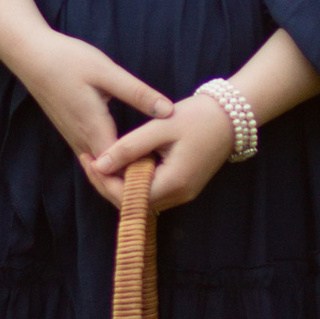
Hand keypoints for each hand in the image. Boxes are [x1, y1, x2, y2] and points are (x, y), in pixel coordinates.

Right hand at [17, 30, 175, 178]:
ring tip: (150, 172)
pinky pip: (92, 159)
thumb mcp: (107, 72)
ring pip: (99, 170)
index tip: (163, 175)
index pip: (117, 170)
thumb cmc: (68, 60)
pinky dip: (110, 165)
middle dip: (131, 183)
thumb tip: (169, 111)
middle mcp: (81, 140)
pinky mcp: (71, 132)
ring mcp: (74, 138)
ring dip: (121, 175)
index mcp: (93, 129)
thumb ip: (138, 94)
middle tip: (161, 180)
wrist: (31, 56)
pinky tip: (129, 157)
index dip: (138, 177)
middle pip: (107, 176)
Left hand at [85, 88, 234, 215]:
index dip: (103, 181)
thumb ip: (128, 147)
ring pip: (141, 198)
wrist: (232, 115)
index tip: (87, 159)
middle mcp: (179, 195)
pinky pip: (152, 191)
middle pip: (132, 202)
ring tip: (100, 159)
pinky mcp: (184, 186)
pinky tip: (123, 161)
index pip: (127, 197)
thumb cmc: (198, 117)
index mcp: (173, 182)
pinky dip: (134, 180)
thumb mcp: (159, 128)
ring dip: (119, 183)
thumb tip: (99, 165)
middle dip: (107, 183)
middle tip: (88, 159)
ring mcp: (183, 193)